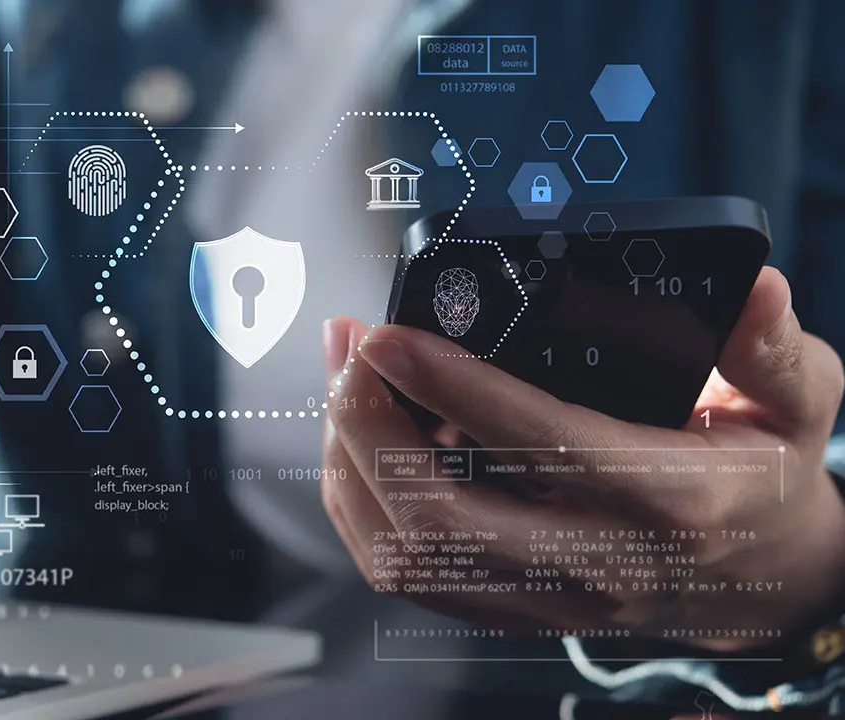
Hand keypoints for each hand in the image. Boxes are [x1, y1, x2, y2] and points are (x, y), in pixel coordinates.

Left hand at [320, 267, 844, 649]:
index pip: (539, 442)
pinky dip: (362, 508)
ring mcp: (544, 596)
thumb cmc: (766, 478)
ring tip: (343, 382)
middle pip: (443, 513)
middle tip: (350, 347)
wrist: (761, 585)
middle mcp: (594, 560)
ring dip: (352, 463)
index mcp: (666, 497)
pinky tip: (358, 442)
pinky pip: (409, 575)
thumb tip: (757, 287)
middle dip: (369, 425)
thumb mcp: (796, 406)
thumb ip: (772, 349)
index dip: (451, 386)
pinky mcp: (509, 609)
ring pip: (410, 553)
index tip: (387, 334)